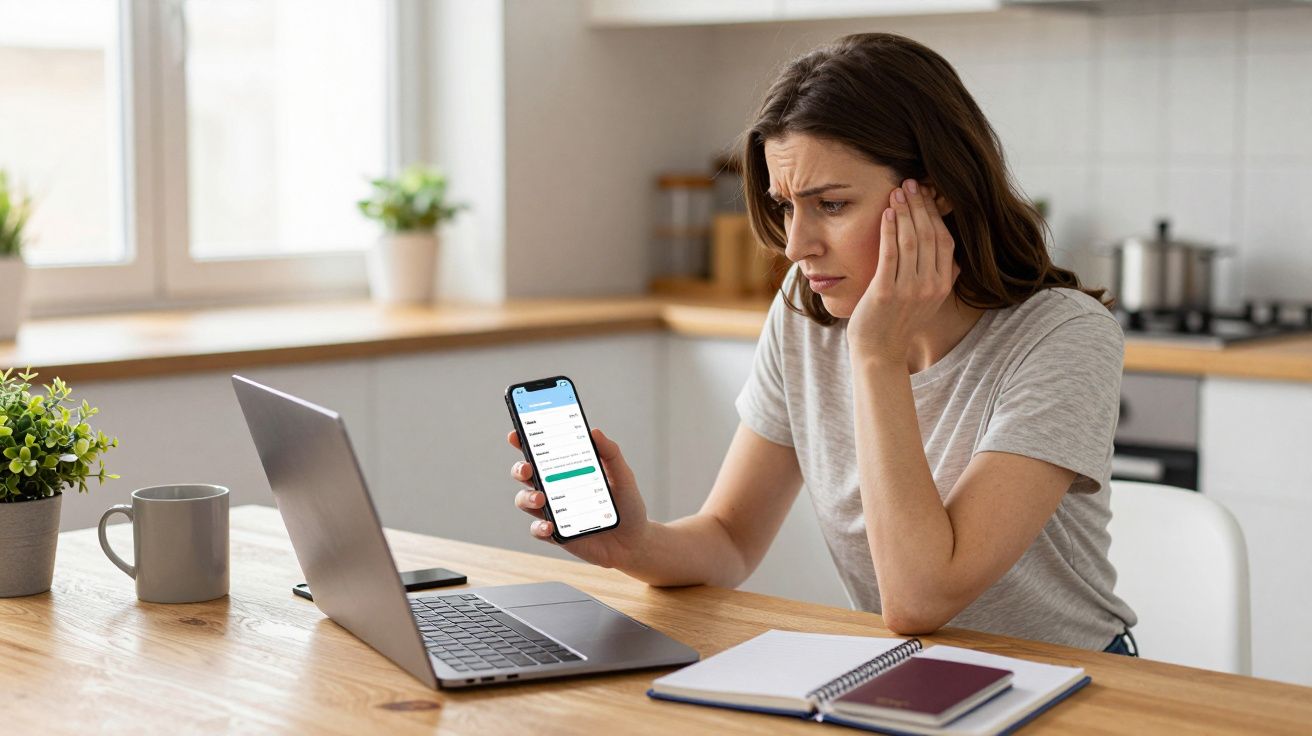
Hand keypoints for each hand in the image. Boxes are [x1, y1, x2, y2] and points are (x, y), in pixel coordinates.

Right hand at [507, 427, 650, 569]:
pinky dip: (539, 527)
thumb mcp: (623, 475)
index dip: (524, 441)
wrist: (634, 540)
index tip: (515, 434)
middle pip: (526, 474)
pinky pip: (538, 530)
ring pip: (525, 500)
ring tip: (540, 498)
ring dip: (527, 497)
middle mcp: (555, 488)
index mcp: (567, 469)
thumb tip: (594, 431)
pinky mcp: (556, 534)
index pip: (541, 452)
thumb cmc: (627, 504)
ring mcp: (553, 511)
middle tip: (527, 468)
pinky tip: (549, 526)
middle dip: (520, 468)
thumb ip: (610, 453)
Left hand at [846, 179, 957, 363]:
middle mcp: (930, 286)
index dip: (936, 214)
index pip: (944, 239)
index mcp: (942, 285)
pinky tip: (887, 212)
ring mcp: (909, 289)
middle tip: (911, 182)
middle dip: (920, 205)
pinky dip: (890, 230)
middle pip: (929, 235)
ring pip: (911, 241)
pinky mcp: (886, 291)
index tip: (926, 194)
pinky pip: (890, 253)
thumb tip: (954, 258)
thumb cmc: (898, 322)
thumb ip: (943, 279)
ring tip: (898, 191)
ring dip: (905, 212)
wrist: (879, 351)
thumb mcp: (929, 301)